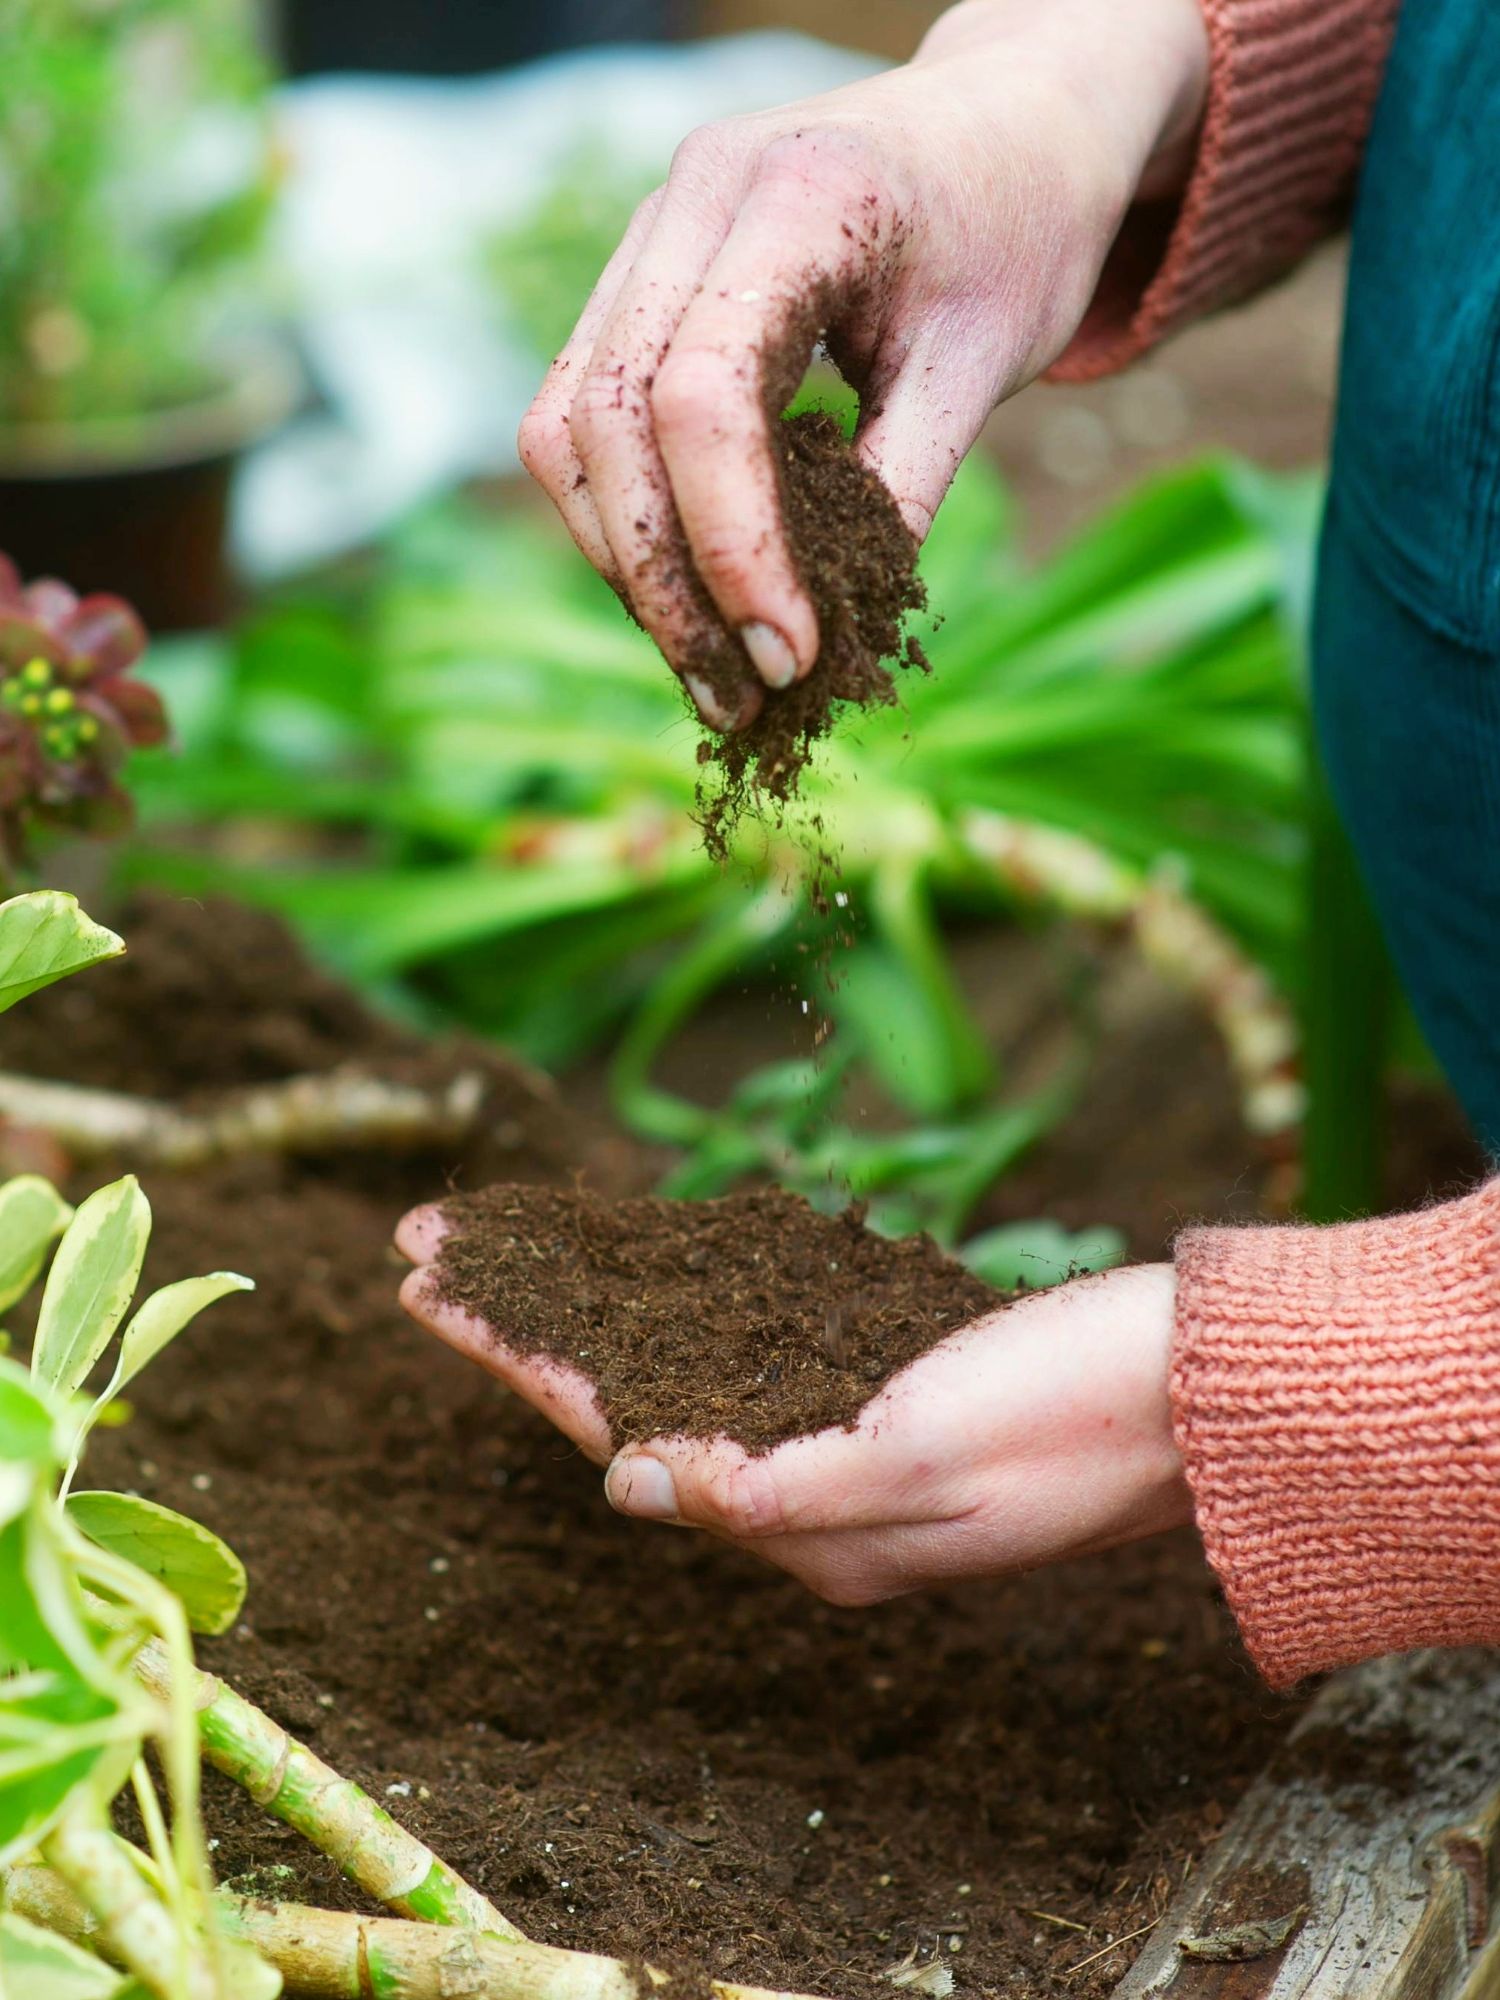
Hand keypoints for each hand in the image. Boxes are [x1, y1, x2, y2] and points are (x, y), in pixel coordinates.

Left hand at [397, 1205, 1190, 1605]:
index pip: (616, 1429)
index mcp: (806, 1522)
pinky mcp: (890, 1389)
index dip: (515, 1351)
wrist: (1204, 1393)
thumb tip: (626, 1485)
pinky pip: (756, 1344)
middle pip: (629, 1394)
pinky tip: (658, 1269)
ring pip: (683, 1363)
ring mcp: (850, 1441)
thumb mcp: (922, 1460)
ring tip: (517, 1244)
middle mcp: (810, 1492)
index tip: (426, 1280)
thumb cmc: (1078, 1414)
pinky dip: (688, 1301)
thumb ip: (771, 1483)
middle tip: (433, 1241)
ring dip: (593, 1303)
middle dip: (528, 1319)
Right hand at [518, 0, 1208, 726]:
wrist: (1007, 123)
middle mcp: (691, 197)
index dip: (731, 546)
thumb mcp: (986, 363)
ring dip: (628, 568)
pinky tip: (692, 597)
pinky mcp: (636, 279)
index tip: (789, 659)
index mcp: (799, 196)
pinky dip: (624, 520)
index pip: (702, 396)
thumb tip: (827, 648)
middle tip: (742, 702)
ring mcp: (647, 232)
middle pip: (608, 424)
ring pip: (566, 429)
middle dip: (665, 585)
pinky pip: (581, 416)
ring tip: (714, 674)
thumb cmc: (1018, 230)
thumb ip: (900, 490)